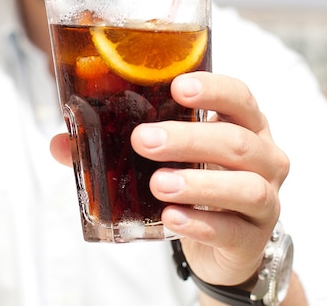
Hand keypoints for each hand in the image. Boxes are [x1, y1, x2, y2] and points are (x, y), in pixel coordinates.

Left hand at [50, 71, 289, 286]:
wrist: (226, 240)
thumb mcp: (164, 154)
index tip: (177, 86)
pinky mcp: (254, 237)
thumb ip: (113, 145)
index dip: (213, 88)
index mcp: (242, 123)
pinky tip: (171, 218)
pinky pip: (233, 229)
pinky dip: (200, 223)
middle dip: (188, 138)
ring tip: (157, 182)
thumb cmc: (194, 179)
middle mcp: (264, 155)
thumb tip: (60, 143)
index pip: (239, 95)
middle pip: (237, 141)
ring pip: (245, 186)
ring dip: (198, 183)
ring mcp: (266, 198)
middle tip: (143, 140)